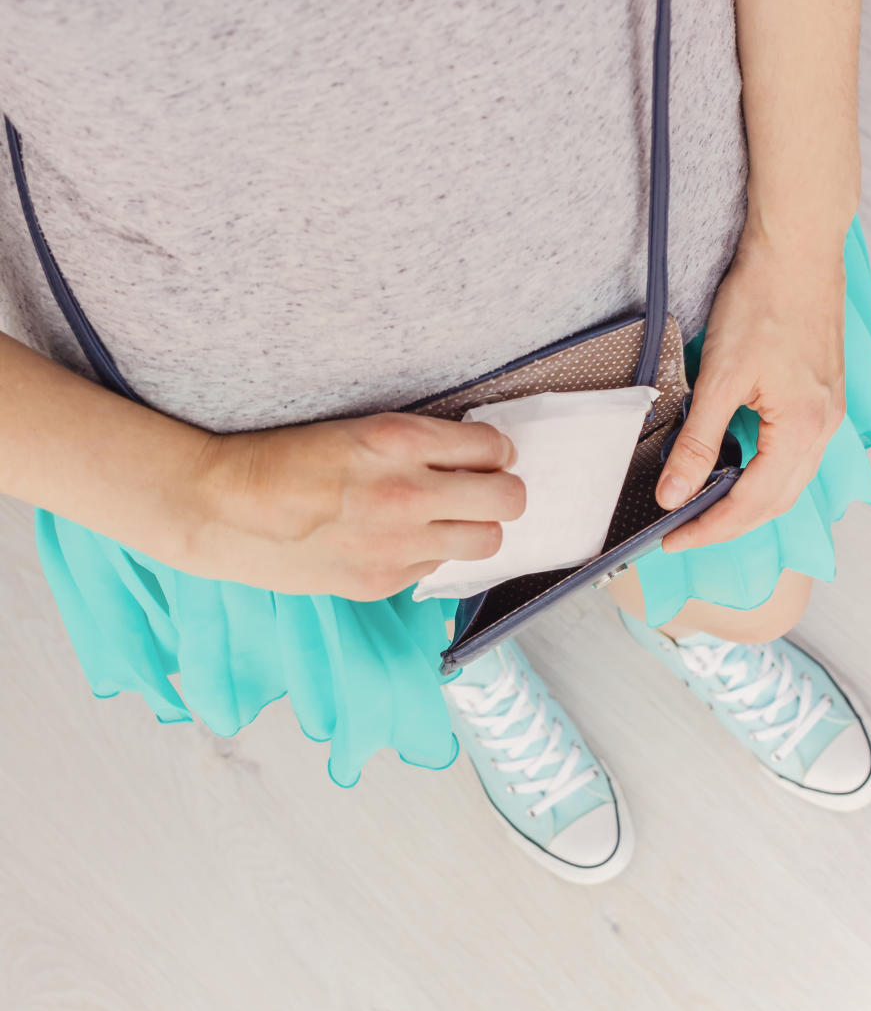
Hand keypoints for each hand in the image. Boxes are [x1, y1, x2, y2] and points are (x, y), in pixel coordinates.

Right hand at [184, 411, 525, 597]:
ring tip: (449, 519)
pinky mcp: (381, 581)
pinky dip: (429, 553)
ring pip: (486, 541)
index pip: (493, 446)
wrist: (222, 507)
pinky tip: (397, 540)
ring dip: (476, 527)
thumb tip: (471, 459)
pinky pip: (437, 568)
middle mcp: (407, 491)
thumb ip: (417, 444)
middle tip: (484, 489)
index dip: (494, 451)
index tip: (486, 455)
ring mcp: (397, 543)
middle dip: (503, 491)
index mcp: (399, 439)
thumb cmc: (282, 459)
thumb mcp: (355, 428)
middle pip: (508, 499)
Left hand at [655, 217, 847, 551]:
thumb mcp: (720, 377)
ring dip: (747, 503)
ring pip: (787, 482)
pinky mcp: (821, 398)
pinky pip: (794, 456)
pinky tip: (735, 468)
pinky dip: (763, 474)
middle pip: (775, 503)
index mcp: (803, 429)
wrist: (797, 250)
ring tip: (704, 510)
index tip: (674, 540)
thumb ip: (698, 442)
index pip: (753, 505)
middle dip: (728, 525)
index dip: (710, 528)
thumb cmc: (764, 300)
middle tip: (683, 534)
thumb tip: (674, 493)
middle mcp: (824, 428)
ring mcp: (827, 413)